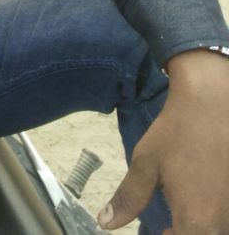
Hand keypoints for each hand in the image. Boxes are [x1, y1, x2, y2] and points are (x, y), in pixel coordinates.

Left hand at [97, 49, 228, 233]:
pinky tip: (199, 190)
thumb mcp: (146, 164)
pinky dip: (209, 209)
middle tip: (166, 222)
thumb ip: (128, 199)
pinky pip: (223, 212)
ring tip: (181, 201)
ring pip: (213, 227)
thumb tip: (106, 223)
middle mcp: (222, 222)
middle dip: (181, 231)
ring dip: (196, 222)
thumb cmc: (177, 133)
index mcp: (197, 222)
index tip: (158, 230)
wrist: (213, 102)